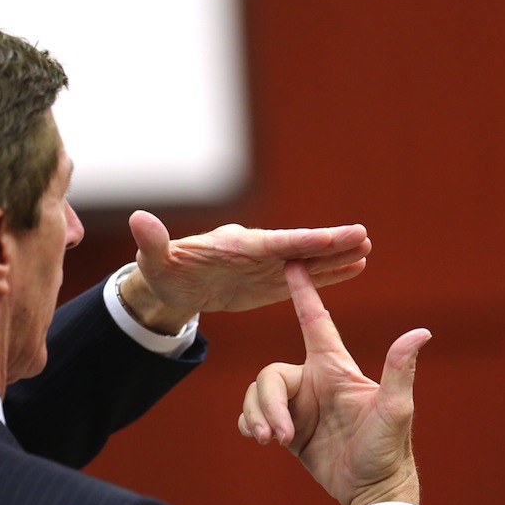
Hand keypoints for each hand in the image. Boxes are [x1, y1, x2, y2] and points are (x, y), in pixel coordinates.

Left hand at [120, 210, 370, 332]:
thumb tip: (138, 218)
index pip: (274, 242)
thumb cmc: (163, 269)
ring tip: (366, 251)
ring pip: (306, 262)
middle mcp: (256, 253)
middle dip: (329, 244)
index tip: (333, 235)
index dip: (304, 241)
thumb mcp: (153, 261)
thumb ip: (152, 243)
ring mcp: (265, 267)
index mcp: (234, 246)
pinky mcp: (268, 284)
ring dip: (334, 258)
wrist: (172, 285)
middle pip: (298, 248)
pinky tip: (352, 268)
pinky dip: (326, 275)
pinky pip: (301, 279)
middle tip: (363, 236)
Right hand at [238, 260, 429, 504]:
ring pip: (256, 395)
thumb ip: (399, 371)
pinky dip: (247, 423)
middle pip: (269, 375)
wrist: (369, 490)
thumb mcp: (395, 410)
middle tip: (279, 436)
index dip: (304, 292)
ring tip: (270, 441)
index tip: (292, 262)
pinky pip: (251, 413)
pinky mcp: (285, 427)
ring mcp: (297, 404)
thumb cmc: (388, 450)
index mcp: (334, 369)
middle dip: (267, 405)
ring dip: (256, 417)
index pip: (314, 322)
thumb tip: (421, 332)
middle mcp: (312, 381)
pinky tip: (259, 438)